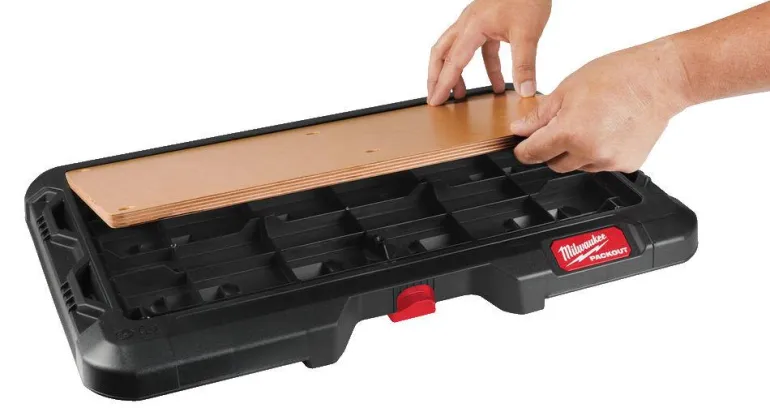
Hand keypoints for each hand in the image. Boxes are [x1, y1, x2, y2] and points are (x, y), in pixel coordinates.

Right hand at [427, 0, 551, 104]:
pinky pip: (480, 49)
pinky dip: (486, 67)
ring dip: (457, 73)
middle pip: (442, 53)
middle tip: (436, 98)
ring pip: (456, 50)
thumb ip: (524, 64)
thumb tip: (524, 90)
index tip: (435, 101)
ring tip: (461, 94)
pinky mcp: (488, 22)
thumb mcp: (527, 33)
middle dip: (437, 77)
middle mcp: (468, 23)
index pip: (453, 61)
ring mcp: (476, 22)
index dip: (443, 84)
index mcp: (472, 26)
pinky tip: (498, 82)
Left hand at [511, 38, 691, 172]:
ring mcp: (610, 162)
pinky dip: (599, 153)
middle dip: (551, 149)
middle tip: (563, 125)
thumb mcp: (567, 89)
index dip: (524, 150)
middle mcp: (589, 153)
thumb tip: (519, 130)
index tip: (522, 147)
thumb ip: (540, 115)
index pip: (533, 153)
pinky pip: (601, 165)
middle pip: (554, 164)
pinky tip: (608, 131)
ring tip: (591, 123)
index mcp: (570, 133)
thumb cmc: (618, 77)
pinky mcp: (626, 165)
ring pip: (578, 166)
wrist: (660, 80)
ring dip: (576, 152)